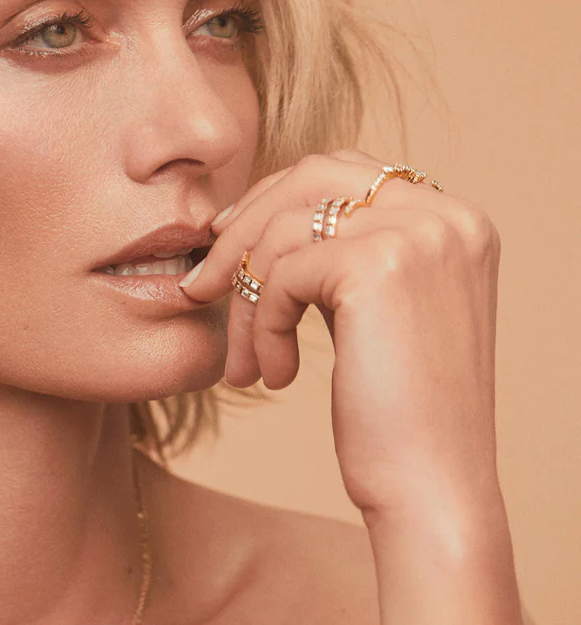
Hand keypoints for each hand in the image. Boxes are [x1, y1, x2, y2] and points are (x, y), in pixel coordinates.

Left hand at [178, 149, 503, 518]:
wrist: (428, 486)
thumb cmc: (395, 411)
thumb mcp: (374, 309)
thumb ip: (340, 251)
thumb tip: (254, 213)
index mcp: (454, 219)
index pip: (342, 168)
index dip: (272, 198)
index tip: (224, 239)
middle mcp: (446, 216)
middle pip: (309, 176)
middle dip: (243, 227)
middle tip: (201, 284)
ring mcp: (418, 235)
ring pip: (284, 229)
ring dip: (245, 296)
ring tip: (244, 362)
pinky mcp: (379, 266)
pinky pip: (281, 273)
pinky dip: (261, 322)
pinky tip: (274, 374)